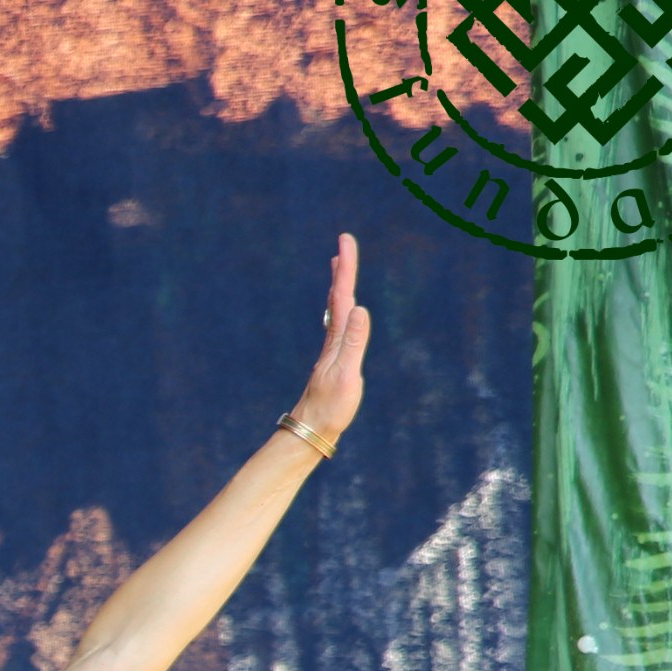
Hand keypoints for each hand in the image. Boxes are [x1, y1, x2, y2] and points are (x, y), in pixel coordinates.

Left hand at [292, 233, 369, 443]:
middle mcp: (333, 340)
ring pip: (336, 310)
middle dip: (342, 270)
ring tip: (338, 268)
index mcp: (337, 339)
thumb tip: (360, 309)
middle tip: (344, 244)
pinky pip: (339, 326)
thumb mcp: (347, 374)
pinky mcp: (334, 360)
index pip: (342, 295)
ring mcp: (332, 349)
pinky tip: (340, 311)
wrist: (312, 430)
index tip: (344, 241)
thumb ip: (355, 342)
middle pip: (338, 297)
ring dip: (339, 286)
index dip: (345, 268)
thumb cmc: (330, 406)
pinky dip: (340, 309)